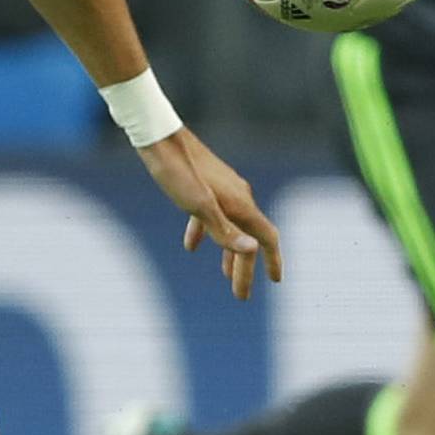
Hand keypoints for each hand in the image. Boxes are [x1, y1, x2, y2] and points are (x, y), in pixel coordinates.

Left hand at [137, 127, 283, 300]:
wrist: (158, 139)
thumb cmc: (177, 173)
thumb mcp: (198, 206)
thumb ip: (224, 230)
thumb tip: (252, 250)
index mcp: (241, 205)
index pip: (267, 238)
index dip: (274, 261)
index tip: (275, 282)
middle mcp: (238, 197)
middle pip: (248, 238)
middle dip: (244, 268)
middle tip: (240, 296)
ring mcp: (222, 191)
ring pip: (231, 228)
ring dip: (228, 253)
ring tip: (224, 275)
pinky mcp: (205, 186)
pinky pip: (211, 216)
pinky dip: (205, 234)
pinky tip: (192, 247)